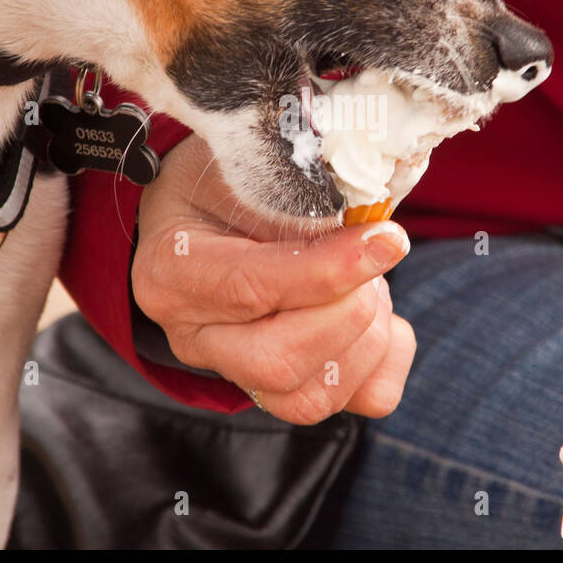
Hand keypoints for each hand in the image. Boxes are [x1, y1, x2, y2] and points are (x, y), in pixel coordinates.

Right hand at [131, 135, 416, 424]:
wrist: (213, 208)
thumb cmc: (227, 177)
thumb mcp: (248, 161)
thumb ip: (297, 190)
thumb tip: (369, 222)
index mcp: (173, 272)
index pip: (249, 288)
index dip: (326, 270)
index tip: (385, 239)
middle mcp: (196, 337)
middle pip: (277, 363)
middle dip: (348, 313)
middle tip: (374, 256)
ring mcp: (239, 373)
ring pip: (313, 398)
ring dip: (369, 335)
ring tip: (371, 278)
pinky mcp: (291, 389)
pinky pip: (360, 401)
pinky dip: (389, 358)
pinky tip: (381, 313)